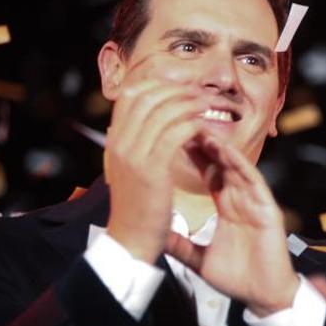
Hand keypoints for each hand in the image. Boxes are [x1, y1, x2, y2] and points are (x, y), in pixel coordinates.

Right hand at [105, 79, 206, 263]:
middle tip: (202, 93)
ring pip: (165, 111)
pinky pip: (176, 133)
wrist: (130, 240)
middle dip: (179, 89)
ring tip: (211, 105)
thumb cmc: (139, 206)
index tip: (183, 87)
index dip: (159, 84)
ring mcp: (133, 154)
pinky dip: (194, 125)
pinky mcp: (152, 169)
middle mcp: (119, 141)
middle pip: (148, 95)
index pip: (132, 94)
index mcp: (114, 139)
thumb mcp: (131, 168)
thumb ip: (139, 142)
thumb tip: (154, 121)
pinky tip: (207, 129)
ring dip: (192, 103)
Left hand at [166, 136, 298, 316]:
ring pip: (237, 168)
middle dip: (205, 145)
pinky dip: (241, 166)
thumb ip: (180, 245)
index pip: (209, 175)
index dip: (193, 157)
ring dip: (221, 149)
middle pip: (222, 165)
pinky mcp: (267, 209)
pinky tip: (228, 152)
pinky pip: (254, 182)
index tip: (173, 139)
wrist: (262, 296)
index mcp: (227, 208)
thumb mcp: (198, 260)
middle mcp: (241, 200)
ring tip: (203, 130)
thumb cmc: (237, 279)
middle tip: (186, 124)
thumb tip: (157, 236)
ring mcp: (255, 203)